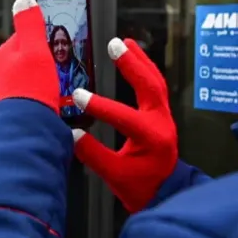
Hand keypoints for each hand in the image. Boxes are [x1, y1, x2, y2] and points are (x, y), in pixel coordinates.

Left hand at [0, 0, 58, 113]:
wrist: (24, 129)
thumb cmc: (29, 90)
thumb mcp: (35, 48)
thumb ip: (29, 23)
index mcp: (5, 53)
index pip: (25, 35)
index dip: (43, 35)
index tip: (56, 37)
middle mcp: (2, 71)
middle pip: (28, 57)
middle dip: (44, 59)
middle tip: (61, 62)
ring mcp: (8, 90)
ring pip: (29, 77)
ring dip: (44, 78)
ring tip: (59, 82)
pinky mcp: (16, 107)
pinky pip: (31, 94)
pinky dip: (43, 94)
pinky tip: (52, 99)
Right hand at [72, 38, 177, 212]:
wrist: (166, 193)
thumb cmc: (142, 187)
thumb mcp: (115, 176)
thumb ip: (93, 155)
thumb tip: (71, 135)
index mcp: (152, 138)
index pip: (124, 117)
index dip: (101, 106)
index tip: (78, 96)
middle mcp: (162, 122)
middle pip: (150, 86)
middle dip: (133, 64)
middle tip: (115, 45)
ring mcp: (164, 116)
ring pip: (155, 81)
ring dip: (141, 61)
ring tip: (125, 43)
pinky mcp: (162, 114)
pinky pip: (156, 86)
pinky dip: (145, 69)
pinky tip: (134, 58)